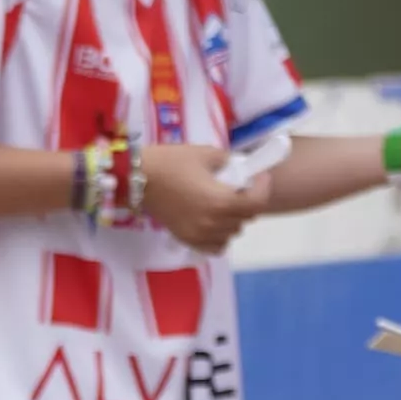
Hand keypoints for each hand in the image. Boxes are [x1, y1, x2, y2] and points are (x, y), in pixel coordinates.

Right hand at [131, 145, 266, 254]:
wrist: (137, 178)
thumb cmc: (170, 162)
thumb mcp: (206, 153)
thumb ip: (228, 162)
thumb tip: (238, 168)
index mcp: (221, 202)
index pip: (257, 203)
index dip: (263, 188)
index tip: (259, 176)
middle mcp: (213, 224)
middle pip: (246, 218)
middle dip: (248, 201)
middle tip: (240, 186)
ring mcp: (200, 235)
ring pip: (232, 233)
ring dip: (234, 218)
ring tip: (225, 202)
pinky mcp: (188, 240)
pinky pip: (216, 246)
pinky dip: (221, 236)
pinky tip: (215, 222)